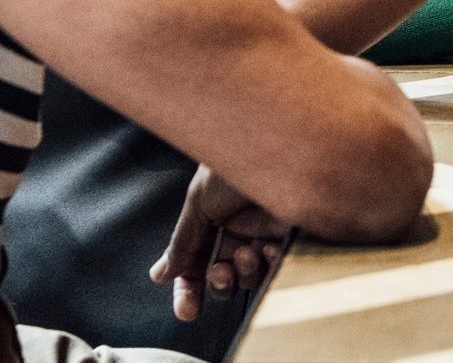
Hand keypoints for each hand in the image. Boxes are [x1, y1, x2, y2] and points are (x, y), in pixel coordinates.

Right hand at [151, 166, 290, 321]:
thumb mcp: (200, 200)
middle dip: (218, 284)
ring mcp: (265, 231)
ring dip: (243, 274)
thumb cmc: (234, 159)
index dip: (189, 290)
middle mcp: (239, 227)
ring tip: (245, 254)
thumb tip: (160, 275)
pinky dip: (269, 265)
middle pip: (223, 277)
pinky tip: (267, 248)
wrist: (274, 139)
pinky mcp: (292, 232)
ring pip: (249, 277)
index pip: (195, 263)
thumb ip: (182, 241)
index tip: (187, 312)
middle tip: (219, 273)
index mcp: (212, 219)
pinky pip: (277, 264)